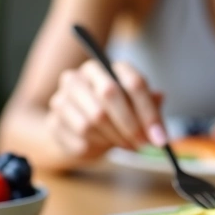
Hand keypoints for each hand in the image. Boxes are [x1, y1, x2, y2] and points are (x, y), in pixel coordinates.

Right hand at [45, 60, 167, 158]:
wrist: (76, 131)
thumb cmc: (112, 115)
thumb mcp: (135, 108)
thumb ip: (150, 109)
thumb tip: (160, 124)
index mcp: (105, 67)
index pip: (132, 81)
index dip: (149, 112)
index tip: (160, 137)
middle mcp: (80, 76)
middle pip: (109, 94)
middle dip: (131, 124)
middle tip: (143, 144)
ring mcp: (62, 97)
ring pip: (93, 119)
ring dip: (115, 138)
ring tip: (124, 144)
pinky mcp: (54, 122)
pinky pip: (81, 139)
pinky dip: (98, 147)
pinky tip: (102, 145)